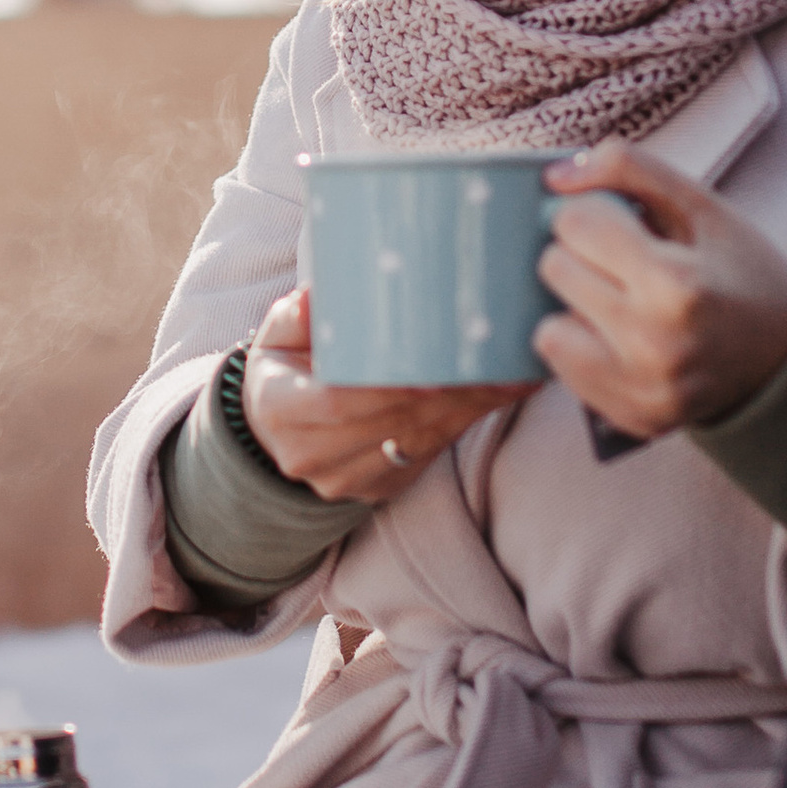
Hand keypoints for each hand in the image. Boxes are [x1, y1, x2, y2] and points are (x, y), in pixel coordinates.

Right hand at [238, 287, 533, 504]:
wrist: (277, 429)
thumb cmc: (285, 368)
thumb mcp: (277, 335)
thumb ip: (294, 316)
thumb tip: (318, 298)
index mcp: (278, 411)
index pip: (337, 403)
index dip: (386, 391)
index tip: (432, 372)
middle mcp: (309, 456)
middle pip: (387, 425)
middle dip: (446, 395)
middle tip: (492, 362)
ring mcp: (344, 480)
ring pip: (416, 444)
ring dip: (466, 410)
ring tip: (509, 375)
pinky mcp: (377, 489)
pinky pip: (426, 457)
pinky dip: (463, 425)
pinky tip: (495, 395)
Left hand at [535, 145, 786, 439]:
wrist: (786, 354)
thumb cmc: (742, 270)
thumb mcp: (702, 205)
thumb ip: (630, 168)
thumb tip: (555, 175)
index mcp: (675, 284)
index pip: (574, 225)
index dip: (592, 214)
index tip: (620, 224)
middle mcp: (653, 345)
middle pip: (555, 270)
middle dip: (580, 256)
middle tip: (624, 262)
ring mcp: (641, 390)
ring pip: (548, 328)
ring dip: (574, 307)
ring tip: (620, 302)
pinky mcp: (632, 416)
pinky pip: (564, 372)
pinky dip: (583, 347)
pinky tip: (622, 338)